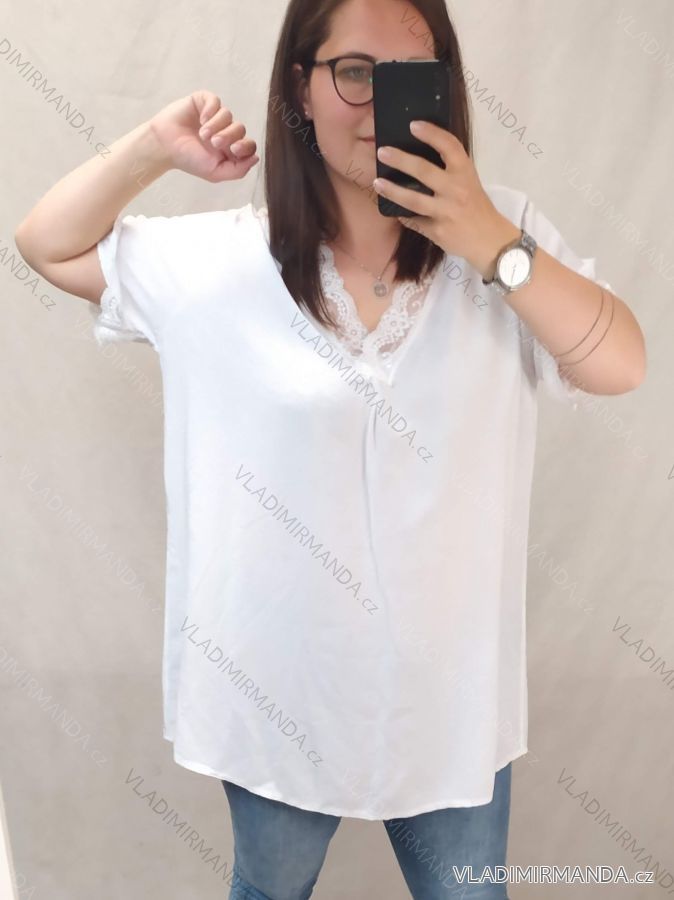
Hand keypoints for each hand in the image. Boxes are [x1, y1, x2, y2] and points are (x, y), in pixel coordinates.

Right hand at [148, 90, 259, 182]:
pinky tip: (202, 119)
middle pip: (240, 129)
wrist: (164, 147)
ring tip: (203, 135)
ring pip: (228, 115)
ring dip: (217, 126)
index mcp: (229, 149)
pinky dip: (211, 110)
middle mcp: (224, 131)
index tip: (235, 150)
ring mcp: (214, 115)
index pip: (249, 145)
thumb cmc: (189, 160)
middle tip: (215, 143)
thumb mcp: (215, 173)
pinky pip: (215, 101)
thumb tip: (256, 158)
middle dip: (230, 136)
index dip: (246, 146)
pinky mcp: (203, 102)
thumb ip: (238, 170)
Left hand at [373, 121, 519, 277]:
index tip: (414, 125)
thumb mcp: (469, 182)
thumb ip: (450, 170)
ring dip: (393, 190)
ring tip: (377, 183)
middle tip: (382, 152)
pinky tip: (393, 209)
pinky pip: (414, 221)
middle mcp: (456, 189)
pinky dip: (402, 215)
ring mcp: (446, 212)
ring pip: (413, 200)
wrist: (490, 240)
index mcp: (465, 172)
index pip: (449, 146)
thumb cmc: (477, 207)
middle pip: (424, 171)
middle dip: (401, 160)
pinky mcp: (437, 231)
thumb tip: (419, 156)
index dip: (432, 133)